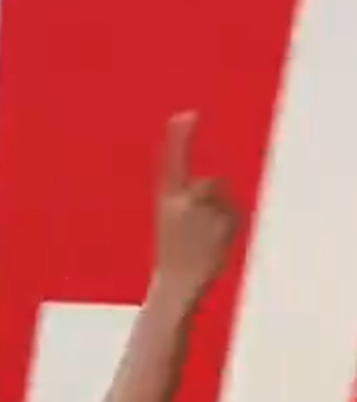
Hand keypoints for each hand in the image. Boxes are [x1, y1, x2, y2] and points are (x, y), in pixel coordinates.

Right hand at [152, 113, 240, 305]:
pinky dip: (229, 232)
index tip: (188, 114)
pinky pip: (234, 219)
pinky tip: (216, 248)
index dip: (180, 137)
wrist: (175, 287)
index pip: (173, 161)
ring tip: (206, 243)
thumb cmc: (174, 256)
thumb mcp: (172, 222)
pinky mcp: (222, 224)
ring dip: (222, 219)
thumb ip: (191, 198)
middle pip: (213, 185)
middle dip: (213, 198)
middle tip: (204, 211)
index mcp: (166, 200)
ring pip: (226, 204)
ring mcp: (205, 213)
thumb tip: (215, 184)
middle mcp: (184, 201)